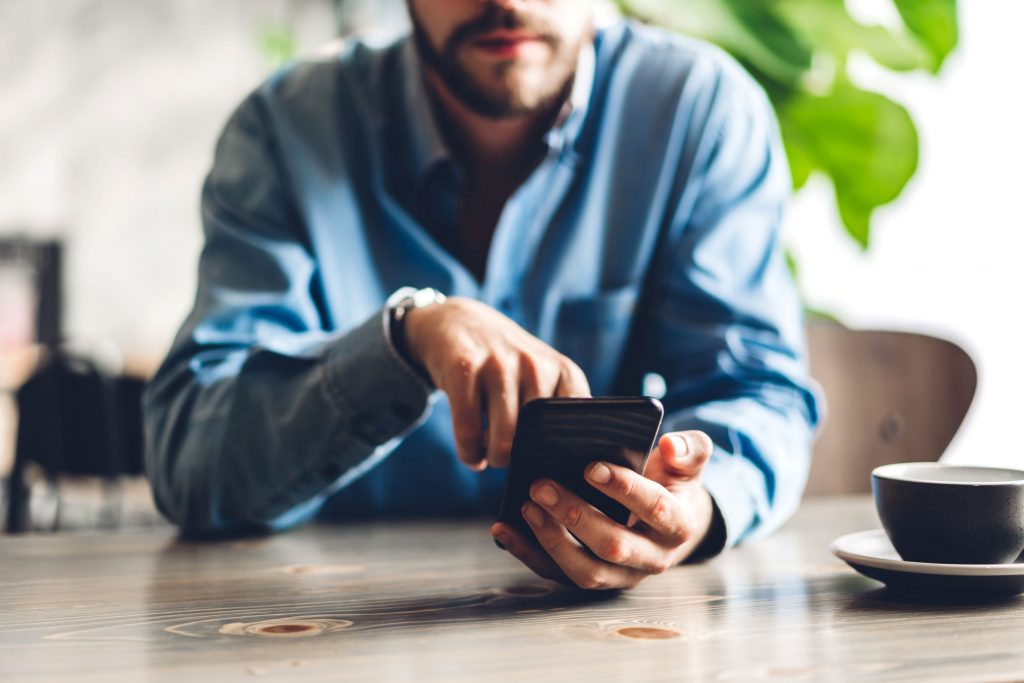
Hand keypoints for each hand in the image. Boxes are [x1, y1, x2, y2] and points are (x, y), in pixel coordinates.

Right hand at [403, 296, 590, 469]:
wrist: (458, 321)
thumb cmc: (506, 366)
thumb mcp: (542, 376)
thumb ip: (557, 413)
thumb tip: (565, 465)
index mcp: (564, 372)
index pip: (578, 425)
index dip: (566, 455)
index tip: (551, 465)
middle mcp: (536, 365)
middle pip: (538, 440)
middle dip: (524, 461)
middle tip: (513, 459)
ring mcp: (499, 364)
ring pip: (503, 441)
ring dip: (494, 459)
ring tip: (490, 456)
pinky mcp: (464, 369)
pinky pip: (469, 433)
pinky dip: (470, 454)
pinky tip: (472, 454)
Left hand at [490, 431, 715, 589]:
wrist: (669, 520)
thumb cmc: (671, 483)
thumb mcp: (688, 463)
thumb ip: (690, 448)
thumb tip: (671, 444)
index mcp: (678, 525)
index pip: (653, 508)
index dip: (623, 488)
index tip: (590, 466)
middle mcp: (652, 558)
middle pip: (613, 546)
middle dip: (575, 515)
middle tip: (541, 485)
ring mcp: (621, 576)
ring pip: (585, 571)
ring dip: (551, 540)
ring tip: (526, 505)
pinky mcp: (592, 579)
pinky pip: (556, 574)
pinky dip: (527, 553)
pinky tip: (503, 529)